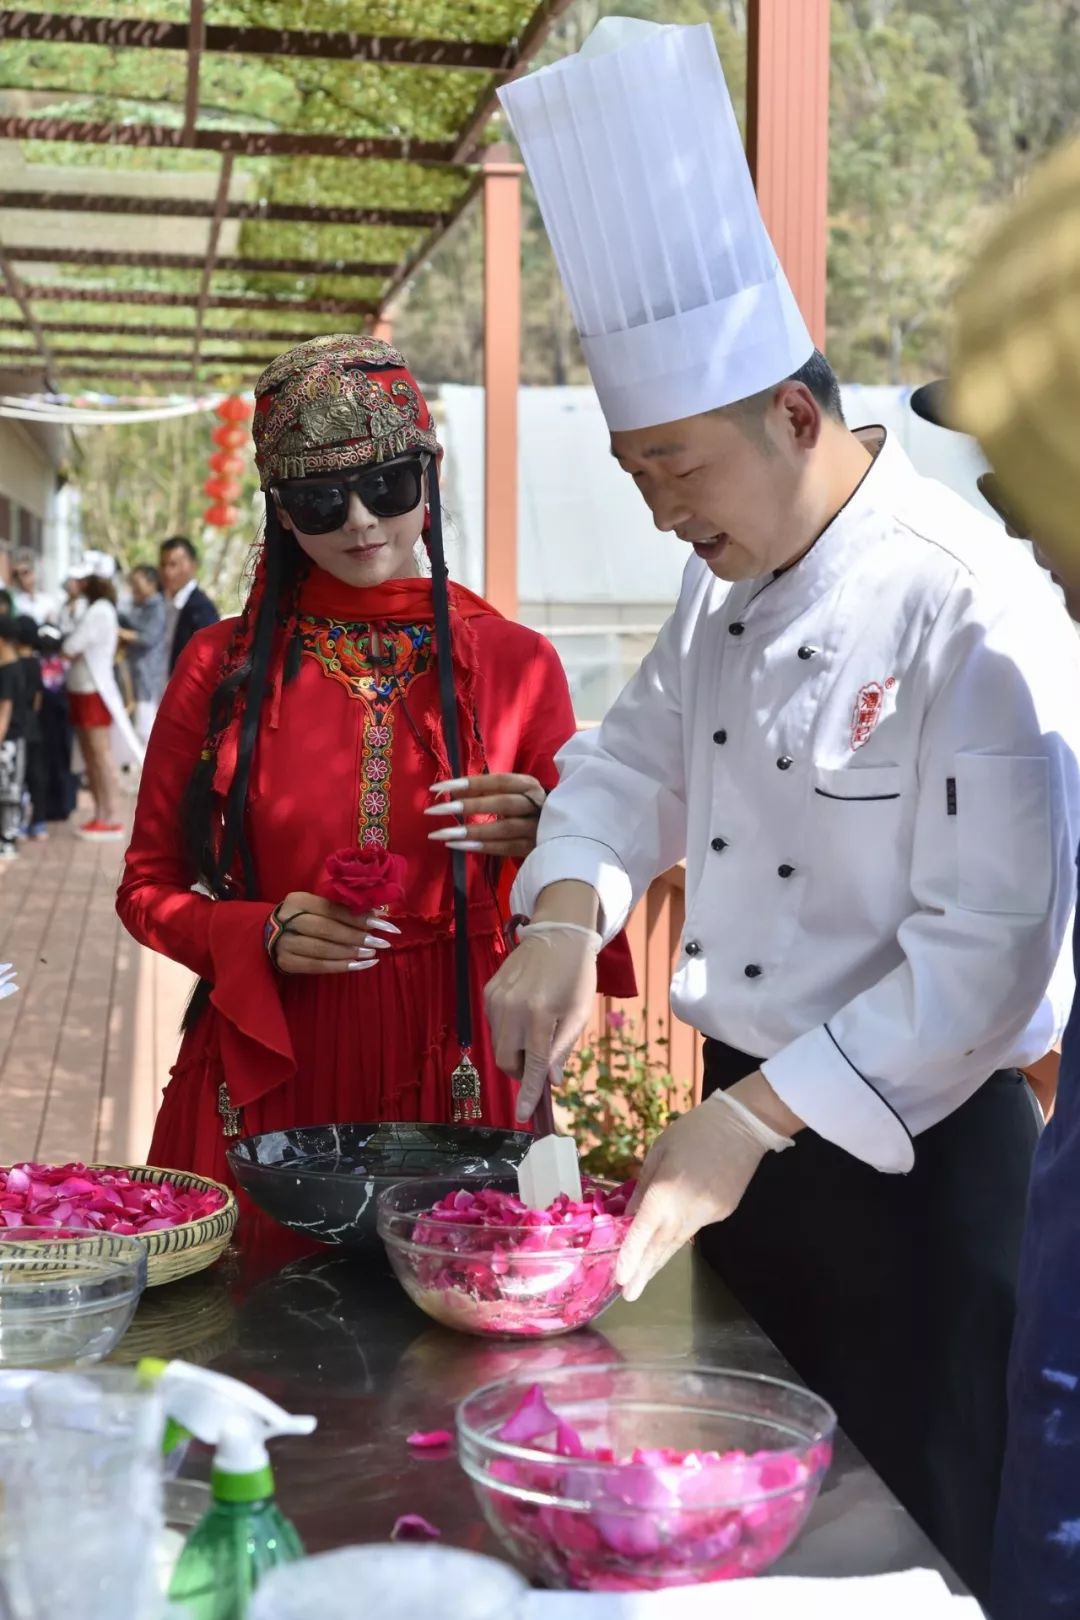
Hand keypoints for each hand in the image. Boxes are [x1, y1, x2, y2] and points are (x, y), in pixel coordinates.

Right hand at [269, 892, 399, 975]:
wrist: (270, 934)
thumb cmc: (303, 917)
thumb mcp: (317, 906)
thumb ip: (343, 908)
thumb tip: (379, 913)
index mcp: (298, 900)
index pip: (332, 909)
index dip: (358, 917)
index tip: (383, 923)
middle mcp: (288, 920)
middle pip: (327, 929)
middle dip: (357, 937)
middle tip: (380, 942)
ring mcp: (284, 943)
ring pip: (323, 949)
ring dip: (350, 953)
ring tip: (371, 954)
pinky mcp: (286, 962)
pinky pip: (317, 966)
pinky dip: (340, 967)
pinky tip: (359, 965)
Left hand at [425, 773, 546, 857]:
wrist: (565, 831)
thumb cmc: (529, 809)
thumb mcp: (513, 794)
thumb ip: (487, 792)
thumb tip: (451, 792)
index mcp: (529, 785)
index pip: (499, 781)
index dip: (470, 783)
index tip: (438, 788)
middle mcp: (536, 804)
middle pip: (503, 803)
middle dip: (468, 806)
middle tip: (435, 810)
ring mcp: (538, 828)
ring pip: (504, 828)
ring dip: (471, 831)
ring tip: (440, 834)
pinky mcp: (535, 848)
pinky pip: (506, 848)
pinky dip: (481, 847)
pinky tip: (458, 846)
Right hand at [485, 925, 599, 1121]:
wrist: (558, 935)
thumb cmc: (575, 976)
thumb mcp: (578, 1014)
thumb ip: (563, 1048)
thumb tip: (552, 1080)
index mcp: (540, 1014)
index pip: (532, 1064)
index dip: (527, 1092)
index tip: (523, 1114)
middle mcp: (512, 1008)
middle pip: (506, 1060)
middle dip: (521, 1070)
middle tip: (539, 1061)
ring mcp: (496, 999)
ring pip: (498, 1045)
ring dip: (515, 1050)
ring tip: (535, 1030)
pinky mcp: (488, 991)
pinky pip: (493, 1026)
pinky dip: (507, 1031)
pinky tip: (524, 1013)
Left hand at [615, 1084, 793, 1302]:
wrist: (744, 1124)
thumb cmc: (694, 1130)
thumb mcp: (659, 1151)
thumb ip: (643, 1187)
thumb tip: (629, 1216)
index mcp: (666, 1191)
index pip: (643, 1232)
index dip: (630, 1257)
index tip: (620, 1279)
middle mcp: (687, 1210)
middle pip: (661, 1248)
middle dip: (644, 1272)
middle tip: (628, 1295)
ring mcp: (709, 1215)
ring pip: (679, 1242)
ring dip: (659, 1261)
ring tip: (643, 1279)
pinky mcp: (723, 1213)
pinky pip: (695, 1227)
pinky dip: (679, 1236)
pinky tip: (668, 1241)